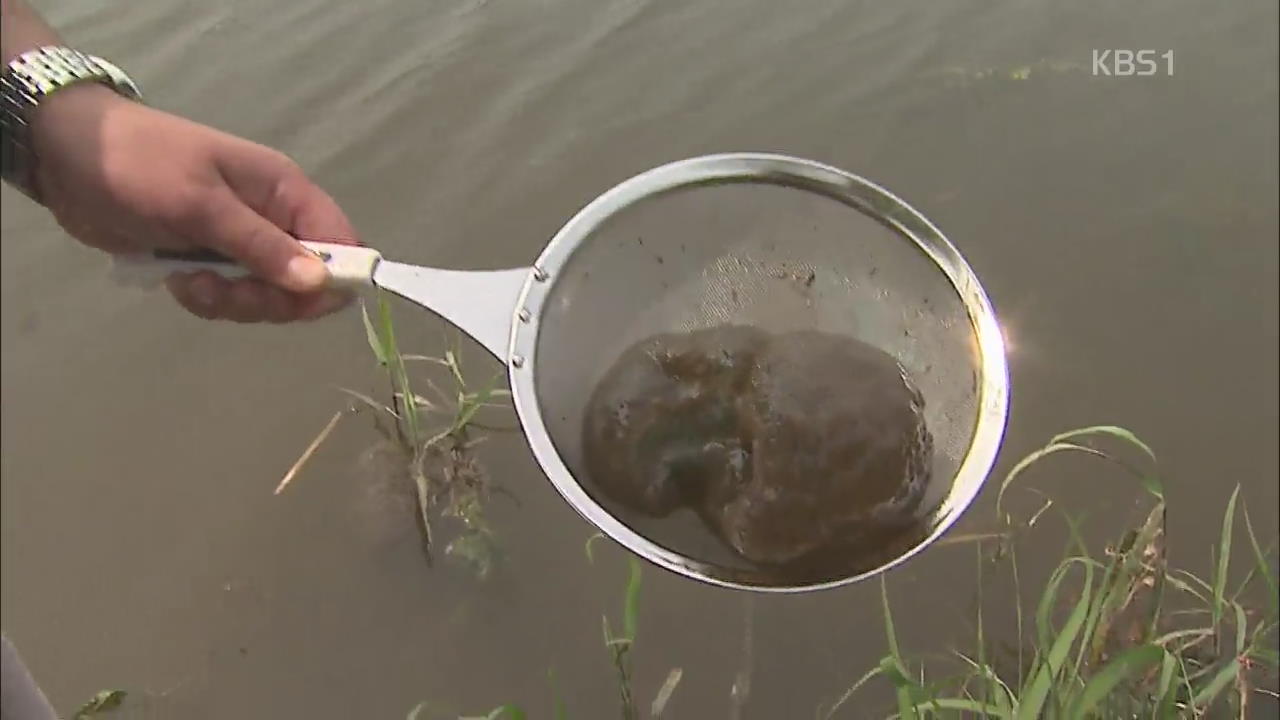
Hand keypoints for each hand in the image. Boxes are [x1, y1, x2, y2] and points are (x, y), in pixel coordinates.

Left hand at [30, 83, 356, 321]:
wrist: (68, 156)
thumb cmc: (140, 165)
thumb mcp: (201, 204)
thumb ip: (261, 246)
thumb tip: (320, 283)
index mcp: (286, 193)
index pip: (343, 245)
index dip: (334, 279)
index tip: (296, 300)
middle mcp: (274, 220)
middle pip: (307, 282)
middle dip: (269, 299)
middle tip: (224, 290)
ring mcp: (242, 243)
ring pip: (269, 296)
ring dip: (232, 302)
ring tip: (190, 282)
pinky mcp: (211, 261)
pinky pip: (232, 297)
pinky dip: (208, 299)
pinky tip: (176, 282)